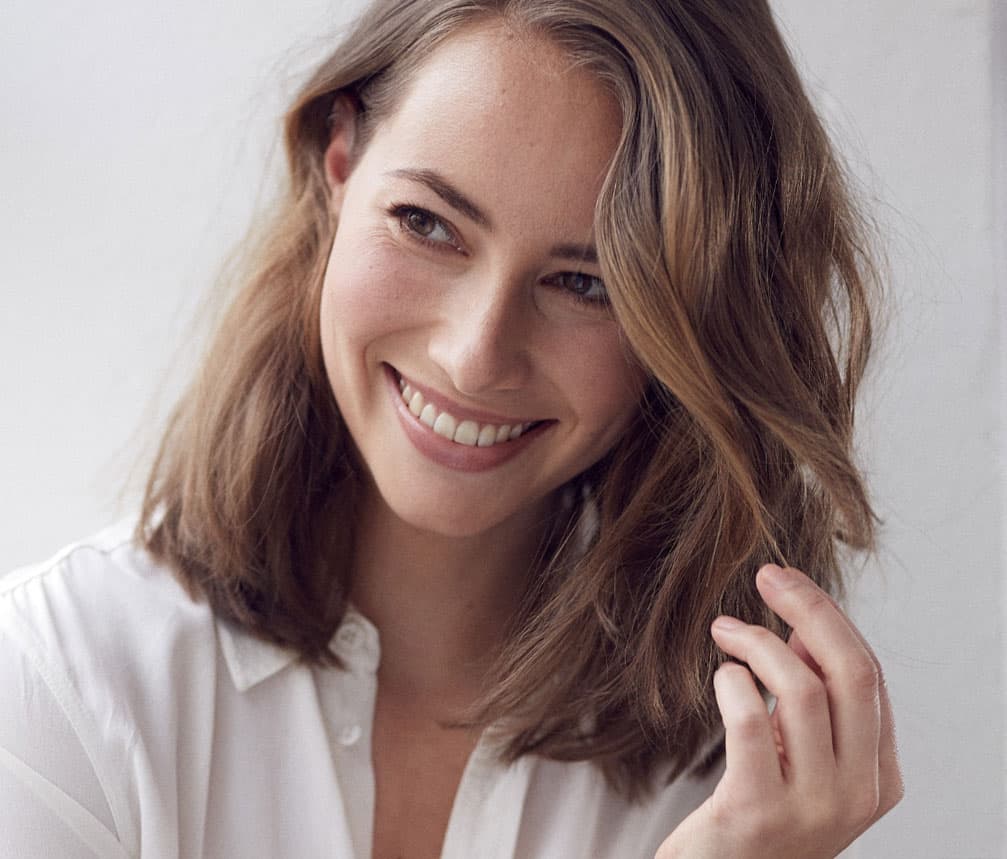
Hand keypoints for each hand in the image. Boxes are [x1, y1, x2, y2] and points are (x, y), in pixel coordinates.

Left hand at [655, 564, 902, 858]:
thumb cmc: (758, 812)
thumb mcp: (800, 755)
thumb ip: (811, 698)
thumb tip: (801, 622)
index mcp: (879, 776)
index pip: (869, 675)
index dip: (828, 618)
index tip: (790, 581)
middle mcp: (858, 793)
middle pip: (851, 673)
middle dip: (809, 609)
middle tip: (767, 576)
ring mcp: (813, 807)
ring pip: (804, 690)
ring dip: (758, 643)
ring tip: (724, 630)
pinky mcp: (757, 811)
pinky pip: (750, 722)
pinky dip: (734, 682)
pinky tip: (720, 674)